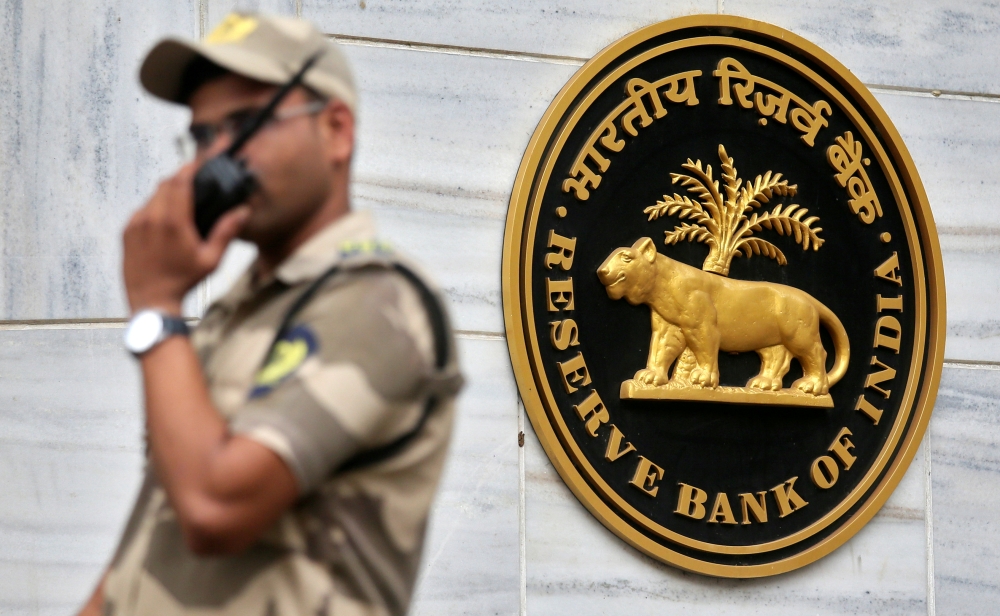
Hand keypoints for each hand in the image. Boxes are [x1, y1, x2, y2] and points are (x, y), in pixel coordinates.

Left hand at [123, 163, 249, 313]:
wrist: (152, 301)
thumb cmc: (182, 282)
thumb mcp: (211, 259)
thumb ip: (226, 232)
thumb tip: (242, 212)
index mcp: (173, 222)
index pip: (179, 182)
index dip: (189, 168)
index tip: (197, 163)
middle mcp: (151, 218)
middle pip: (164, 184)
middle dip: (179, 179)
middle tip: (192, 182)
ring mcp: (135, 224)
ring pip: (152, 196)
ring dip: (166, 195)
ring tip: (180, 205)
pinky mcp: (126, 232)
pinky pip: (141, 210)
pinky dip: (154, 208)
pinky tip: (164, 222)